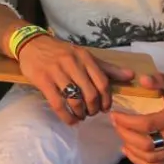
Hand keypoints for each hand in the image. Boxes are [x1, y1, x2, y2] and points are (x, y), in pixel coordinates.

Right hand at [17, 35, 134, 124]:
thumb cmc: (60, 51)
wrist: (32, 43)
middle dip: (94, 109)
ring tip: (80, 116)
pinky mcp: (43, 80)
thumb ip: (106, 67)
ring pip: (75, 99)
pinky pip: (58, 103)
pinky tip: (70, 120)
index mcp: (85, 57)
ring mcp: (57, 72)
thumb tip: (131, 75)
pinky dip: (66, 116)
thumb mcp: (84, 55)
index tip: (105, 108)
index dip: (106, 99)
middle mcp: (72, 63)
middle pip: (90, 93)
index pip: (102, 82)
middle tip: (91, 113)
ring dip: (80, 113)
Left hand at [109, 72, 163, 163]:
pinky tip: (128, 149)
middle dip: (126, 134)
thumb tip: (142, 80)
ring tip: (120, 134)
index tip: (115, 115)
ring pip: (151, 158)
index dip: (128, 122)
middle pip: (147, 144)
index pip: (147, 125)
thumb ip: (159, 79)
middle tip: (115, 123)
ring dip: (131, 148)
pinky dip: (139, 160)